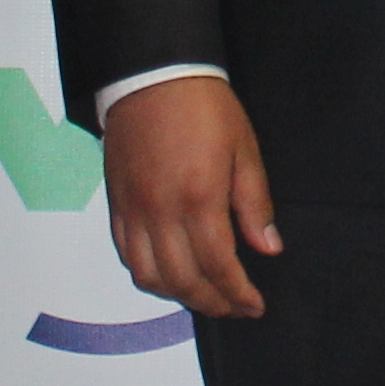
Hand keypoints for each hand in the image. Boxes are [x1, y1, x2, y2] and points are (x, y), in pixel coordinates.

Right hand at [103, 75, 282, 320]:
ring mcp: (133, 211)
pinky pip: (125, 254)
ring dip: (177, 295)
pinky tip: (168, 273)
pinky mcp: (116, 204)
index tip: (254, 306)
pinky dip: (147, 274)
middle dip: (211, 304)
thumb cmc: (205, 108)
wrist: (153, 77)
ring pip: (147, 276)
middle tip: (234, 308)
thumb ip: (255, 204)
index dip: (237, 294)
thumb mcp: (245, 150)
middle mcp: (161, 212)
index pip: (218, 266)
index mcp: (199, 199)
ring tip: (204, 295)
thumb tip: (268, 248)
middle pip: (182, 281)